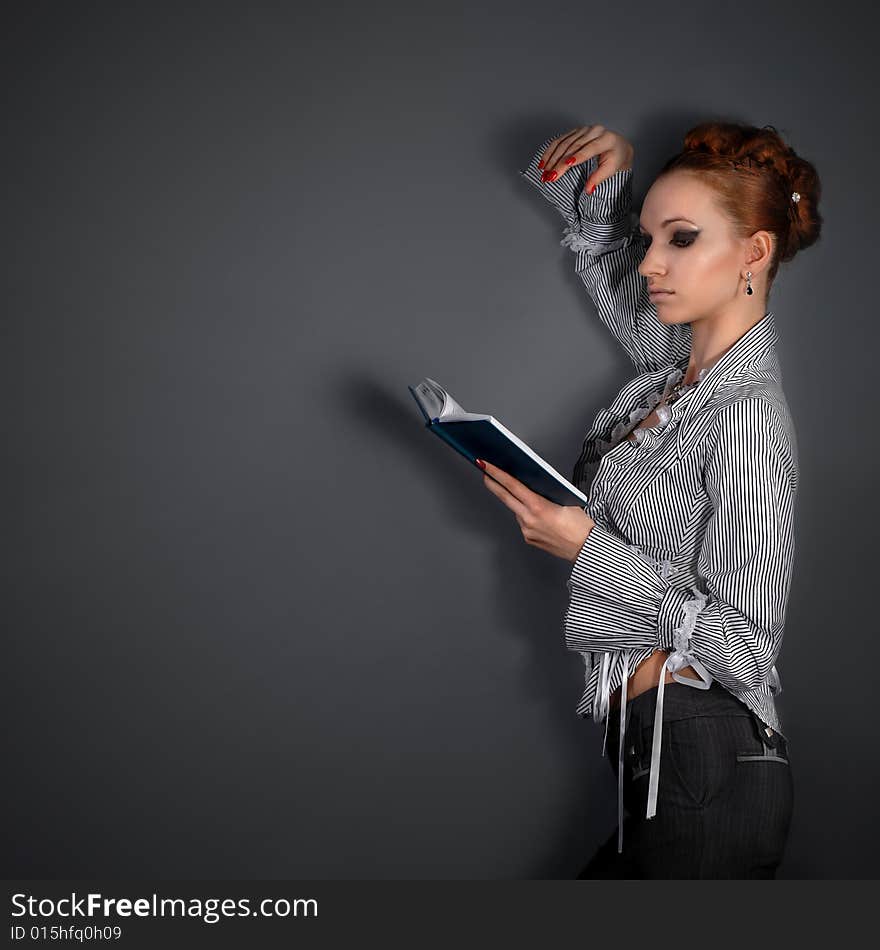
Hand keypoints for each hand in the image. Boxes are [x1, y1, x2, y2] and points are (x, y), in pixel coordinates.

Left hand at [477, 459, 594, 562]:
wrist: (585, 549)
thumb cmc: (580, 525)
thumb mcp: (566, 500)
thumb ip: (546, 491)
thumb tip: (533, 482)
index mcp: (538, 507)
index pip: (512, 485)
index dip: (496, 473)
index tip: (486, 464)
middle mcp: (529, 519)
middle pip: (504, 496)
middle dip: (492, 482)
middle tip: (484, 471)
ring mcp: (526, 530)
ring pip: (515, 509)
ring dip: (516, 500)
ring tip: (525, 494)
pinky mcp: (528, 538)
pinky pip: (522, 521)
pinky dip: (527, 515)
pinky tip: (538, 515)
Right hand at [538, 124, 633, 192]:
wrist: (616, 146)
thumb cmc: (614, 158)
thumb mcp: (611, 169)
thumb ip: (599, 178)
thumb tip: (588, 190)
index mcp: (606, 139)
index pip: (589, 148)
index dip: (577, 156)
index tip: (566, 165)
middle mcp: (594, 131)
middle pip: (573, 147)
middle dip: (559, 163)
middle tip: (549, 176)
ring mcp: (583, 130)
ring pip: (564, 143)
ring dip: (552, 158)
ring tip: (544, 172)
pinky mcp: (575, 131)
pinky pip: (559, 140)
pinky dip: (550, 152)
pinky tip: (543, 162)